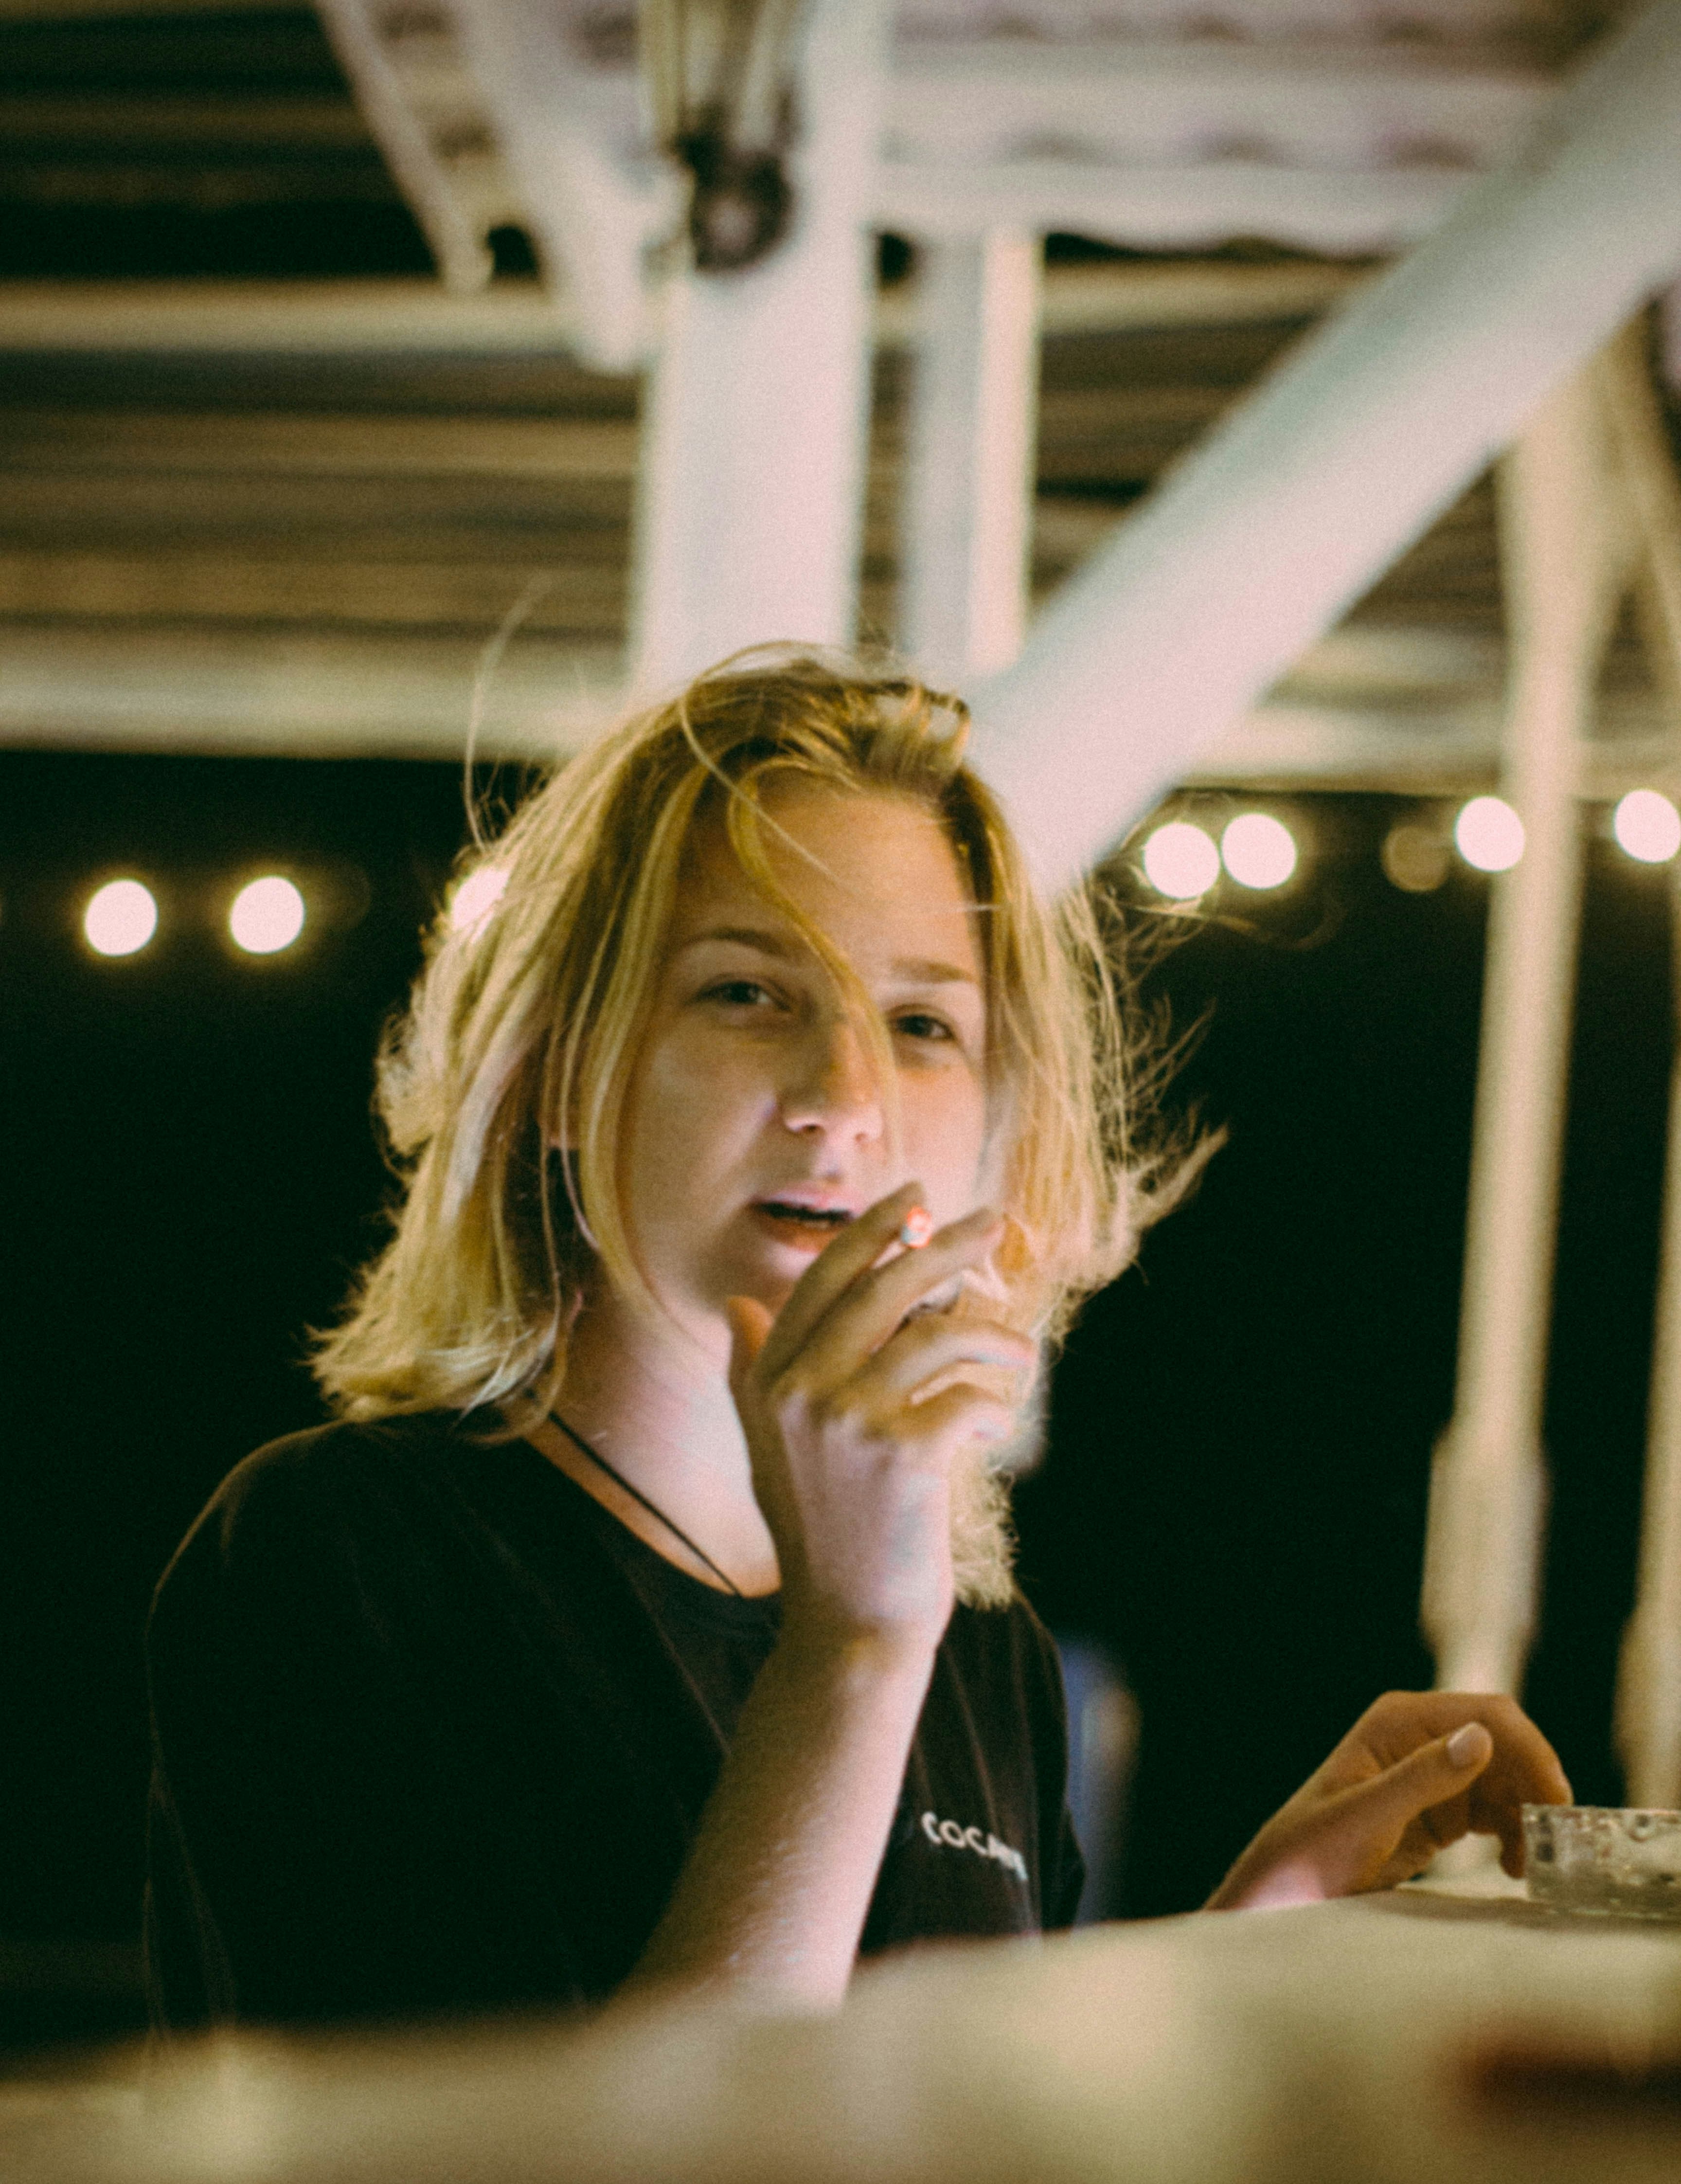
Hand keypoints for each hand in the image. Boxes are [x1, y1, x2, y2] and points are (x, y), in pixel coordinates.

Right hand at [726, 1183, 1032, 1658]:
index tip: (917, 1199)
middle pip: (886, 1288)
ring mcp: (850, 1420)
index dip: (873, 1232)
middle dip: (947, 1246)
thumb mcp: (768, 1447)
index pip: (824, 1279)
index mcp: (767, 1379)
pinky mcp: (905, 1455)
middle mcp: (799, 1389)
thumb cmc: (821, 1532)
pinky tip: (995, 1424)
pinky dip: (993, 1406)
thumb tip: (740, 1304)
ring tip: (1020, 1354)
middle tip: (993, 1223)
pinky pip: (968, 1397)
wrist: (847, 1626)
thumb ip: (752, 1373)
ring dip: (993, 1337)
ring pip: (939, 1335)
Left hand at [1207, 1690, 1573, 1909]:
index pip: (1488, 1714)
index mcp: (1401, 1722)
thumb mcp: (1365, 1818)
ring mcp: (1430, 1774)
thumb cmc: (1312, 1851)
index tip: (1554, 1799)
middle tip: (1553, 1841)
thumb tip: (1479, 1738)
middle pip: (1505, 1746)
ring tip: (1528, 1863)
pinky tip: (1513, 1865)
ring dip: (1526, 1815)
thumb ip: (1420, 1778)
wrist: (1286, 1892)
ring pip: (1505, 1781)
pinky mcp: (1438, 1811)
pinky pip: (1492, 1811)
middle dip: (1534, 1787)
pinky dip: (1512, 1833)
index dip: (1530, 1749)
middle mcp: (1420, 1738)